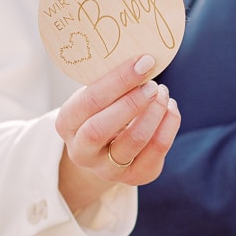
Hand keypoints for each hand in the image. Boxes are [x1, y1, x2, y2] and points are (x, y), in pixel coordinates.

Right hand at [55, 54, 179, 193]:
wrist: (102, 151)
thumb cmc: (100, 111)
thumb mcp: (94, 96)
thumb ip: (109, 82)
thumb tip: (141, 58)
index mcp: (66, 124)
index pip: (89, 102)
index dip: (118, 81)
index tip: (143, 62)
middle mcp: (81, 151)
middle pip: (101, 128)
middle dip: (132, 102)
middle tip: (152, 84)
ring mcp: (107, 169)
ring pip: (134, 141)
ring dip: (154, 112)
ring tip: (162, 93)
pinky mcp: (135, 177)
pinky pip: (156, 152)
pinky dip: (168, 125)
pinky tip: (169, 108)